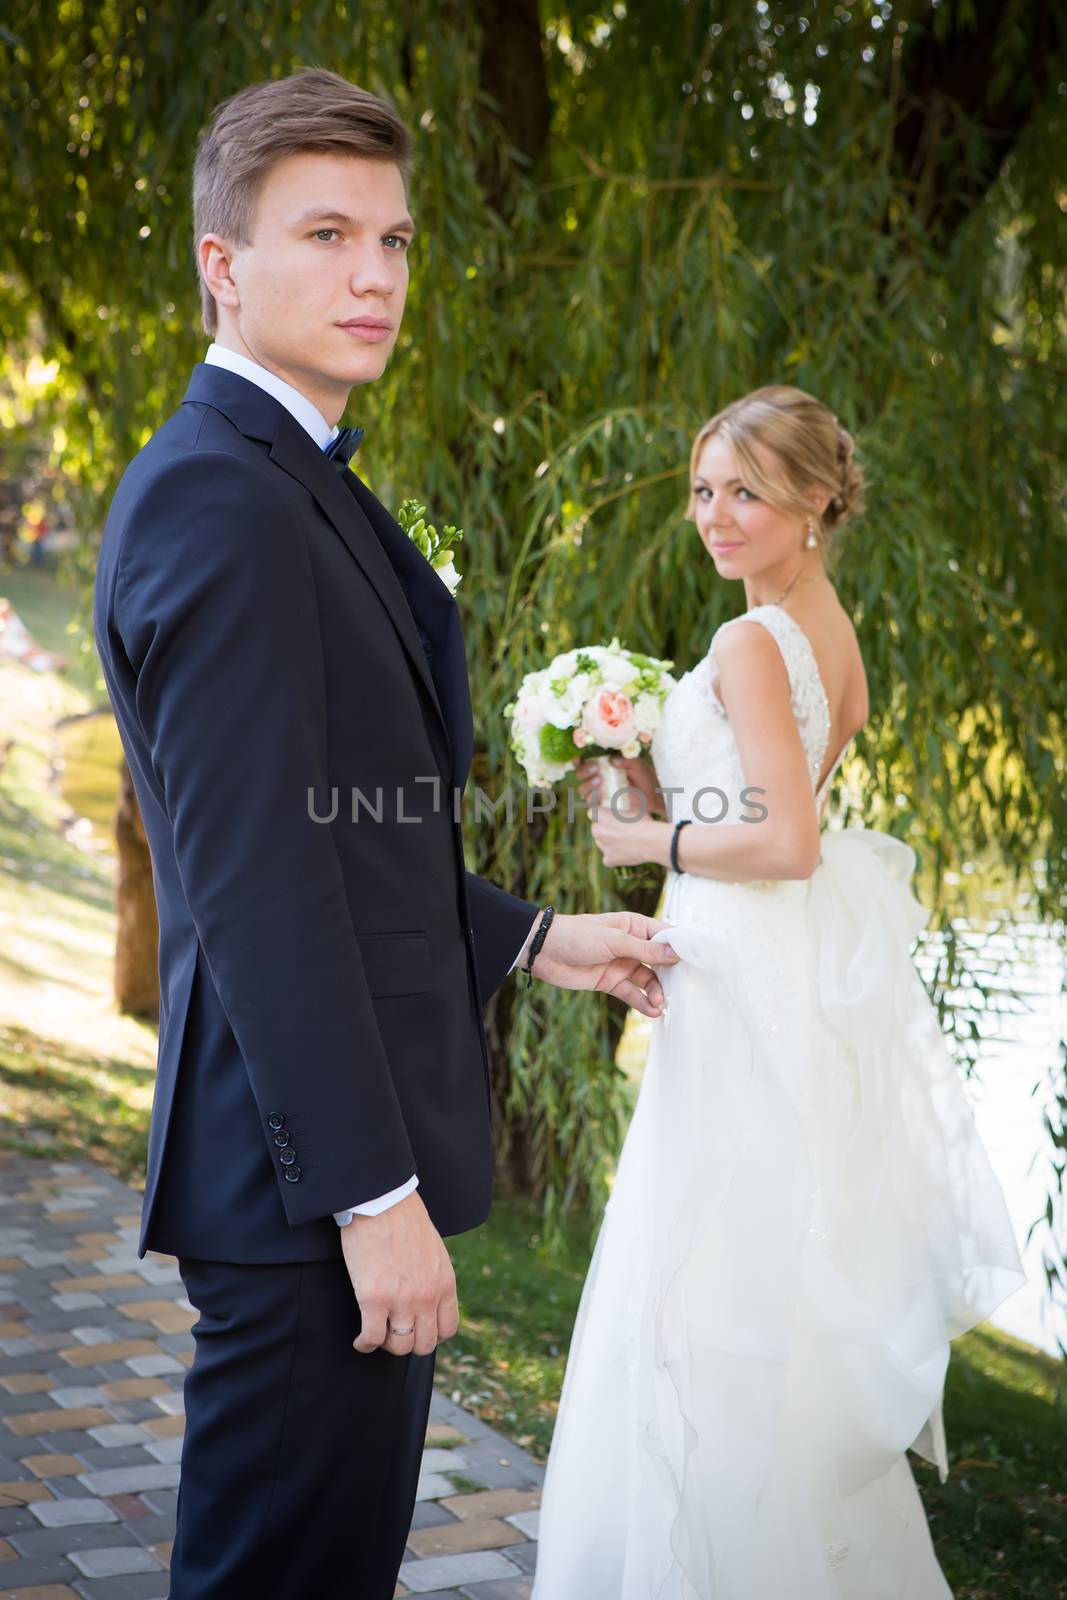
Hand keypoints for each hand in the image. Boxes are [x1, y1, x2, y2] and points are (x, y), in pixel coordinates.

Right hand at [340, 1189, 458, 1357]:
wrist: (382, 1201)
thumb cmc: (404, 1219)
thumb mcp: (434, 1250)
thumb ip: (434, 1276)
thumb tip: (429, 1296)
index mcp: (444, 1283)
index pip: (448, 1329)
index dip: (432, 1335)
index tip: (418, 1330)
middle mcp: (427, 1296)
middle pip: (424, 1344)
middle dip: (409, 1343)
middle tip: (394, 1333)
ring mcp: (401, 1300)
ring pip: (398, 1346)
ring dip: (386, 1344)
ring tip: (377, 1334)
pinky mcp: (373, 1299)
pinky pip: (371, 1338)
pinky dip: (365, 1344)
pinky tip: (361, 1340)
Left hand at [530, 910, 677, 1016]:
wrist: (543, 951)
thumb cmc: (577, 935)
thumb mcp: (614, 940)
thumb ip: (645, 949)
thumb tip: (676, 953)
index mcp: (634, 926)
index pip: (665, 936)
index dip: (681, 948)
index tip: (698, 962)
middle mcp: (631, 945)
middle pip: (660, 961)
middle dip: (672, 976)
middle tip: (683, 990)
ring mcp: (622, 964)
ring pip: (648, 980)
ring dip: (656, 992)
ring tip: (661, 1004)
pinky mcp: (611, 982)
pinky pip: (632, 993)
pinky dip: (642, 1002)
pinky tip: (652, 1011)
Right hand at [576, 754, 663, 815]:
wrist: (654, 795)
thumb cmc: (645, 776)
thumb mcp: (637, 764)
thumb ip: (625, 760)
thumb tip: (612, 759)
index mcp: (602, 765)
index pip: (584, 762)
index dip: (577, 760)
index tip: (578, 758)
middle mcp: (597, 778)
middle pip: (580, 775)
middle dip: (584, 772)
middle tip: (596, 769)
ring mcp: (599, 792)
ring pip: (583, 790)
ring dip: (587, 785)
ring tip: (600, 781)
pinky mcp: (603, 805)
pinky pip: (591, 803)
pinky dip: (592, 798)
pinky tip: (600, 793)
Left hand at [589, 808, 665, 869]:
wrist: (650, 841)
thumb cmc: (643, 822)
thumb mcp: (633, 808)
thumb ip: (623, 810)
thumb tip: (625, 809)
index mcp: (600, 815)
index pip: (592, 813)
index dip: (601, 814)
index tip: (608, 816)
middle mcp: (597, 830)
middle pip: (596, 828)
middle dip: (604, 829)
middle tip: (619, 829)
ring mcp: (602, 846)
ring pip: (601, 843)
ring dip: (609, 842)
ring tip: (625, 841)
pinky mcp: (608, 860)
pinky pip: (609, 858)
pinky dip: (615, 857)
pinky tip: (626, 853)